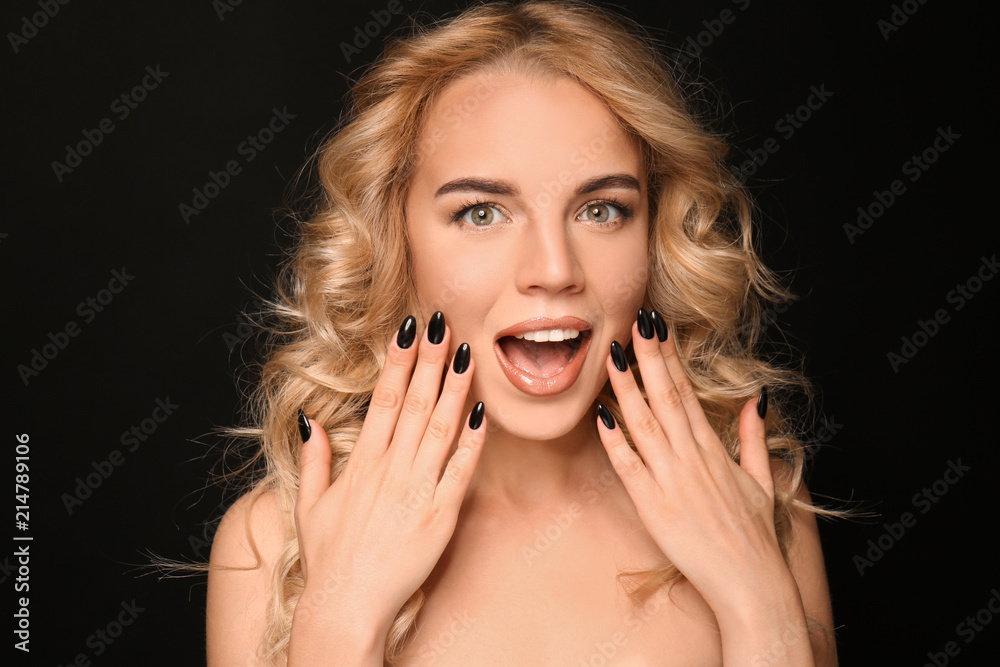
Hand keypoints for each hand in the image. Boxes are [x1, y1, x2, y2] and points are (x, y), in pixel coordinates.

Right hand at [292, 312, 485, 636]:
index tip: (408, 329)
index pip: (383, 398)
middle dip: (429, 360)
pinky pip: (460, 471)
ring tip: (467, 354)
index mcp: (362, 463)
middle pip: (414, 403)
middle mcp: (390, 470)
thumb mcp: (310, 506)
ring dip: (454, 389)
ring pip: (439, 428)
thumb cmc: (329, 558)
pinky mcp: (440, 516)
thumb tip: (312, 422)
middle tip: (443, 322)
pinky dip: (472, 441)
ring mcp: (417, 491)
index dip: (398, 361)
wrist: (346, 606)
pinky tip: (483, 413)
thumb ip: (314, 460)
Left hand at [596, 308, 786, 618]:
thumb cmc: (755, 536)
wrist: (751, 584)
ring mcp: (671, 481)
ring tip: (611, 355)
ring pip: (643, 424)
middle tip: (634, 321)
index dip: (668, 358)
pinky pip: (628, 467)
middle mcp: (691, 458)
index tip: (656, 328)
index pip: (686, 391)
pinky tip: (599, 416)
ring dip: (625, 388)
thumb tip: (755, 401)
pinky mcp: (653, 506)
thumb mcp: (762, 480)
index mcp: (712, 450)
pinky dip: (614, 440)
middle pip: (665, 397)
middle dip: (648, 357)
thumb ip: (752, 438)